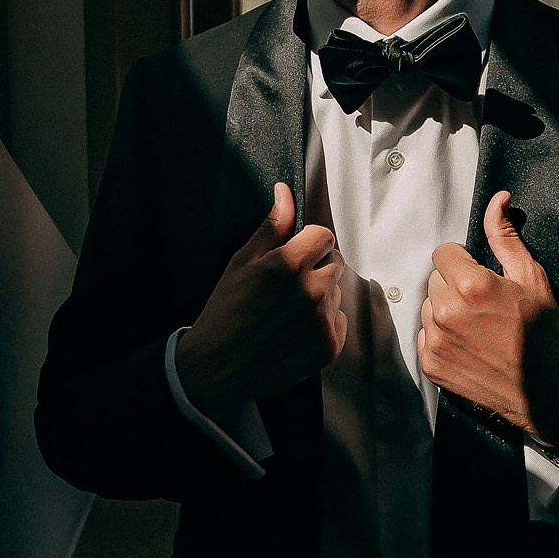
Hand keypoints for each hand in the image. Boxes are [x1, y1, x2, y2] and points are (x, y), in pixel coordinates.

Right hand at [175, 181, 347, 418]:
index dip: (309, 242)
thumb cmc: (226, 310)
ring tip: (287, 310)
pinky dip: (324, 323)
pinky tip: (296, 329)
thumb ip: (271, 227)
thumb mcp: (242, 262)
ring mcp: (322, 320)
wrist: (219, 365)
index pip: (324, 236)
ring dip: (320, 295)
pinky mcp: (329, 346)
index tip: (294, 254)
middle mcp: (311, 290)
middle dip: (316, 266)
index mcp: (289, 264)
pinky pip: (339, 320)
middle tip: (287, 284)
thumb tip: (285, 192)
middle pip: (335, 261)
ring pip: (336, 292)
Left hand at [418, 191, 558, 446]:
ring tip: (476, 325)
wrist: (545, 389)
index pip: (444, 253)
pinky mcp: (431, 364)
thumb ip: (505, 237)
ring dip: (446, 310)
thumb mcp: (531, 277)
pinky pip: (425, 335)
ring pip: (428, 306)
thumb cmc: (543, 331)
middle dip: (455, 284)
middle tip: (483, 303)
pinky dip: (441, 336)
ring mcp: (435, 340)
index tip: (481, 276)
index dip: (463, 260)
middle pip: (435, 279)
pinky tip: (467, 343)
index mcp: (469, 285)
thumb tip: (498, 199)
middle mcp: (445, 311)